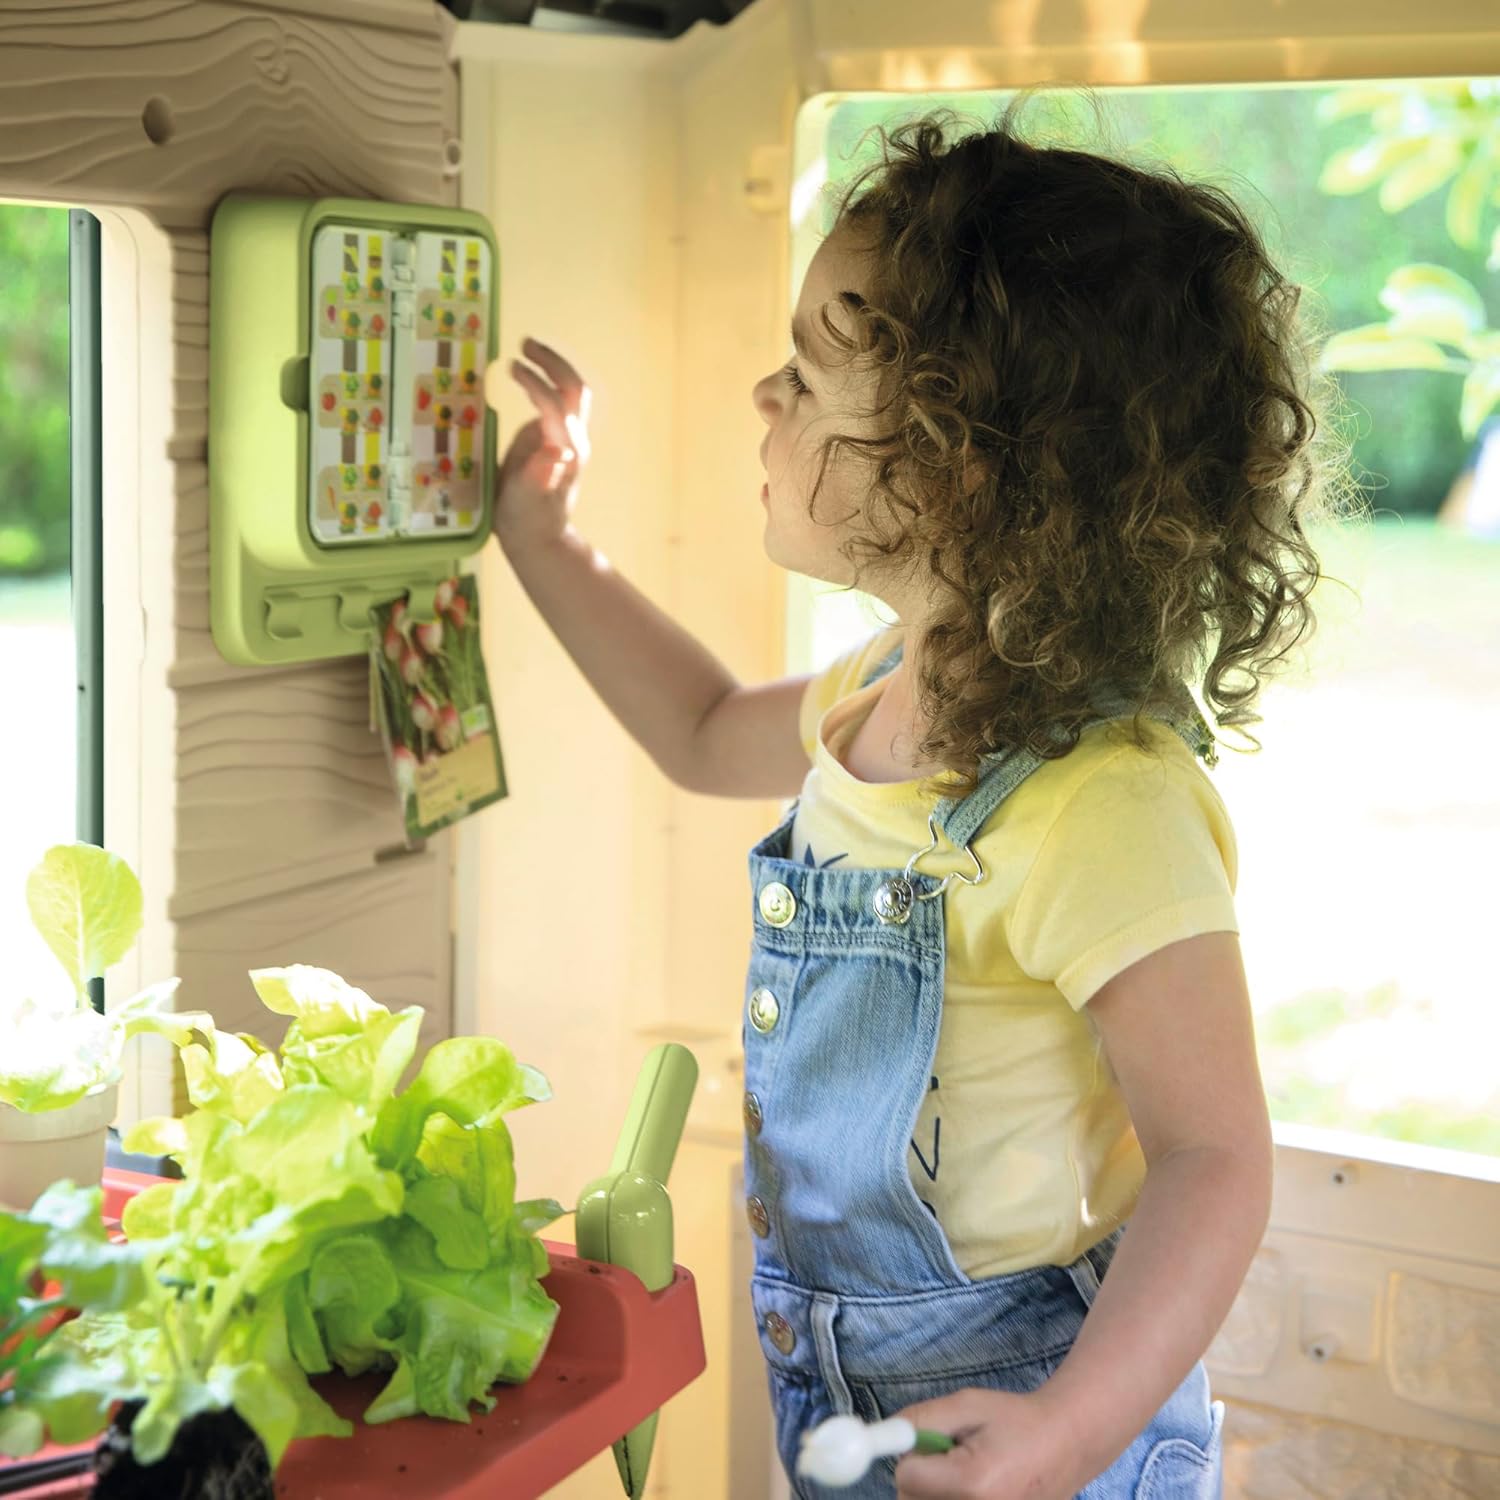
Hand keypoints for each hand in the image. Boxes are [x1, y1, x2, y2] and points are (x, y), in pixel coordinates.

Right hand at [492, 337, 591, 555]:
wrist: (539, 538)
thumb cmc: (527, 521)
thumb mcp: (526, 501)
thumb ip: (539, 476)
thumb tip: (557, 452)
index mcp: (564, 450)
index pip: (556, 404)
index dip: (536, 383)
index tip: (511, 367)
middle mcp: (572, 439)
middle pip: (575, 389)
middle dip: (553, 363)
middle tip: (525, 344)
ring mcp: (568, 438)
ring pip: (572, 392)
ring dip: (553, 367)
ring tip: (526, 349)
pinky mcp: (557, 439)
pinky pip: (559, 401)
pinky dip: (545, 380)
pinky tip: (524, 373)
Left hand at [891, 1388, 1082, 1499]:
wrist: (1066, 1445)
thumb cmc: (1017, 1420)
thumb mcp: (968, 1404)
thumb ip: (922, 1419)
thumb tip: (886, 1435)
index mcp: (973, 1482)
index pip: (906, 1476)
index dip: (914, 1454)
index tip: (936, 1441)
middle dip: (921, 1478)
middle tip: (953, 1457)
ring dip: (932, 1492)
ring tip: (968, 1474)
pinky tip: (974, 1491)